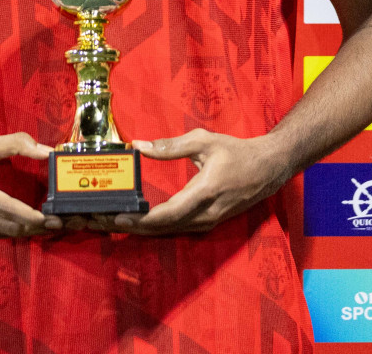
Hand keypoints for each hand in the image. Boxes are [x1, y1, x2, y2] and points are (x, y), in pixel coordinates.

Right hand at [0, 132, 62, 240]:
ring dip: (30, 231)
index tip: (49, 217)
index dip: (28, 214)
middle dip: (37, 226)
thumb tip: (45, 151)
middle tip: (62, 221)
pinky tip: (31, 226)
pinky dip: (16, 231)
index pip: (4, 206)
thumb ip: (15, 144)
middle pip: (9, 225)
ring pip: (5, 233)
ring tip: (52, 225)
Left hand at [103, 129, 291, 235]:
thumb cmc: (237, 152)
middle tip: (103, 221)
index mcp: (205, 192)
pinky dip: (155, 227)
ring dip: (141, 228)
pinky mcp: (208, 223)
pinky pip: (177, 228)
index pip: (168, 214)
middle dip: (132, 226)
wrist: (268, 169)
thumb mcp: (204, 141)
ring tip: (113, 221)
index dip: (142, 219)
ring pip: (169, 231)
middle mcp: (206, 214)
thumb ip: (170, 146)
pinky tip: (137, 222)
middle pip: (163, 228)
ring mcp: (208, 222)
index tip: (118, 217)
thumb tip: (138, 145)